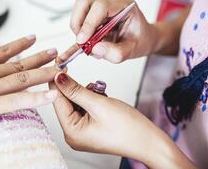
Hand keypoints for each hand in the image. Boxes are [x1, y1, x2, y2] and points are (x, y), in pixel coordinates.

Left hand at [49, 72, 195, 168]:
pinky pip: (84, 108)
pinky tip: (102, 98)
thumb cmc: (129, 128)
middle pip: (66, 102)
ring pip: (76, 103)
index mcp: (71, 132)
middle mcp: (73, 135)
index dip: (58, 82)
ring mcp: (81, 132)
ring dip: (86, 93)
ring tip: (101, 94)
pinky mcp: (89, 128)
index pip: (57, 101)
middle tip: (90, 82)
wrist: (150, 142)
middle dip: (77, 89)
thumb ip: (76, 90)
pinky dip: (91, 99)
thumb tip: (59, 77)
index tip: (60, 66)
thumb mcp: (99, 104)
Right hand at [69, 0, 156, 62]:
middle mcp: (111, 0)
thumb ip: (116, 52)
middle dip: (78, 23)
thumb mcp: (132, 51)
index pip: (101, 7)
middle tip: (81, 41)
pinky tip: (81, 42)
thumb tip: (95, 48)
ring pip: (79, 8)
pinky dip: (78, 30)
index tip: (82, 40)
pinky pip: (80, 16)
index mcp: (124, 5)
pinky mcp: (94, 11)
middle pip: (85, 2)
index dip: (89, 23)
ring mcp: (101, 4)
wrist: (143, 37)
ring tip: (86, 41)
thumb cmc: (140, 40)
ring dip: (77, 26)